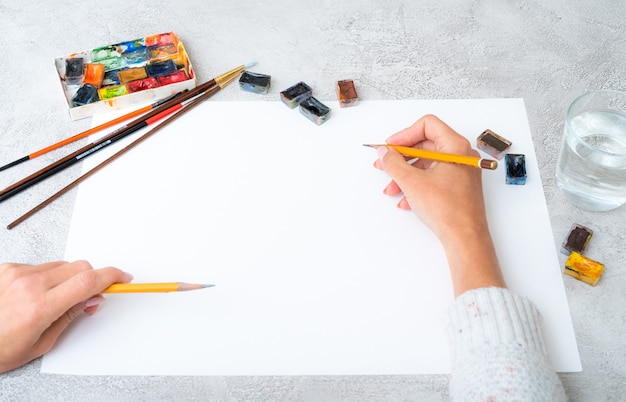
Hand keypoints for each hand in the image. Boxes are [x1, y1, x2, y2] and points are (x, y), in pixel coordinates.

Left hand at [0, 260, 131, 372]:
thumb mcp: (42, 343)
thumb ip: (71, 315)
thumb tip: (93, 298)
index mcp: (39, 307)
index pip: (88, 281)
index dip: (112, 276)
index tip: (123, 278)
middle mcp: (28, 285)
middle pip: (80, 267)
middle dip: (92, 279)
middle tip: (91, 297)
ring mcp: (16, 273)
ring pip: (62, 265)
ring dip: (68, 279)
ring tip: (55, 300)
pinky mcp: (7, 268)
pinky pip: (41, 266)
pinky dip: (47, 278)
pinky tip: (35, 295)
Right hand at [374, 114, 504, 294]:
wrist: (464, 238)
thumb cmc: (448, 209)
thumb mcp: (412, 182)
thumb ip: (394, 163)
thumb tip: (384, 153)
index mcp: (455, 146)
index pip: (427, 125)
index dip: (405, 134)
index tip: (390, 147)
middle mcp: (460, 156)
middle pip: (425, 145)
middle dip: (401, 157)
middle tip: (384, 164)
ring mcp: (460, 172)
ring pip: (426, 165)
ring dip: (405, 175)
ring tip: (391, 188)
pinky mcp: (457, 187)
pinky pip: (432, 179)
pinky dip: (416, 186)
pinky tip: (404, 200)